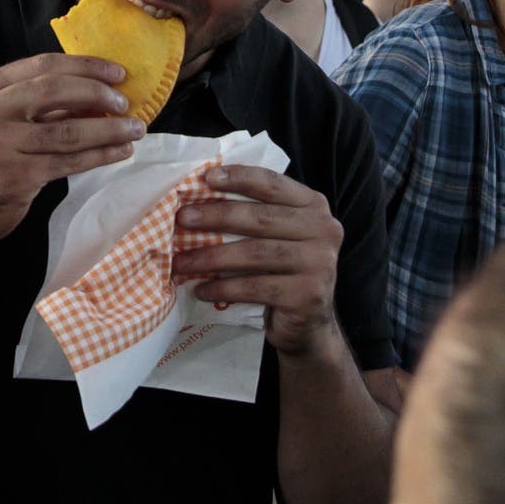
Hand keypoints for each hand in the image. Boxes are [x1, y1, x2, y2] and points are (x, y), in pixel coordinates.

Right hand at [0, 53, 143, 252]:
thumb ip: (35, 103)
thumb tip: (96, 91)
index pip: (41, 65)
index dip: (84, 66)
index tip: (116, 73)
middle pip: (54, 90)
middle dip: (97, 93)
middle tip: (125, 101)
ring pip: (67, 130)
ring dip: (108, 128)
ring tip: (135, 128)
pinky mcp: (15, 176)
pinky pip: (69, 162)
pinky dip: (100, 155)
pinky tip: (120, 152)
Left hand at [174, 163, 347, 358]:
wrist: (309, 325)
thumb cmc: (283, 272)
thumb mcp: (280, 236)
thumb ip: (258, 213)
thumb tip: (200, 196)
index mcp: (314, 206)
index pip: (273, 184)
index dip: (239, 178)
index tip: (206, 178)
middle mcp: (324, 230)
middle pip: (261, 218)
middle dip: (216, 216)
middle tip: (182, 219)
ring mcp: (319, 263)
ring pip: (255, 253)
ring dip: (211, 257)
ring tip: (181, 262)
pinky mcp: (307, 294)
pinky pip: (255, 287)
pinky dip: (224, 288)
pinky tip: (201, 289)